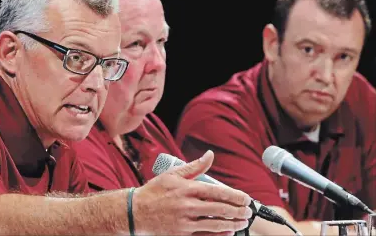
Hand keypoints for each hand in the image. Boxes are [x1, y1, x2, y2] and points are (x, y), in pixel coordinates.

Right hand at [133, 150, 252, 235]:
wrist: (135, 212)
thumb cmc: (154, 192)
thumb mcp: (172, 174)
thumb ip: (194, 166)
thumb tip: (210, 155)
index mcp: (187, 189)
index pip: (217, 192)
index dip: (234, 196)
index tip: (245, 198)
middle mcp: (187, 205)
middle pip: (220, 209)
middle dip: (238, 211)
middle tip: (248, 211)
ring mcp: (185, 222)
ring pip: (215, 224)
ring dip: (232, 223)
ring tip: (242, 222)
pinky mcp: (181, 234)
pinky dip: (219, 234)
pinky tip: (228, 232)